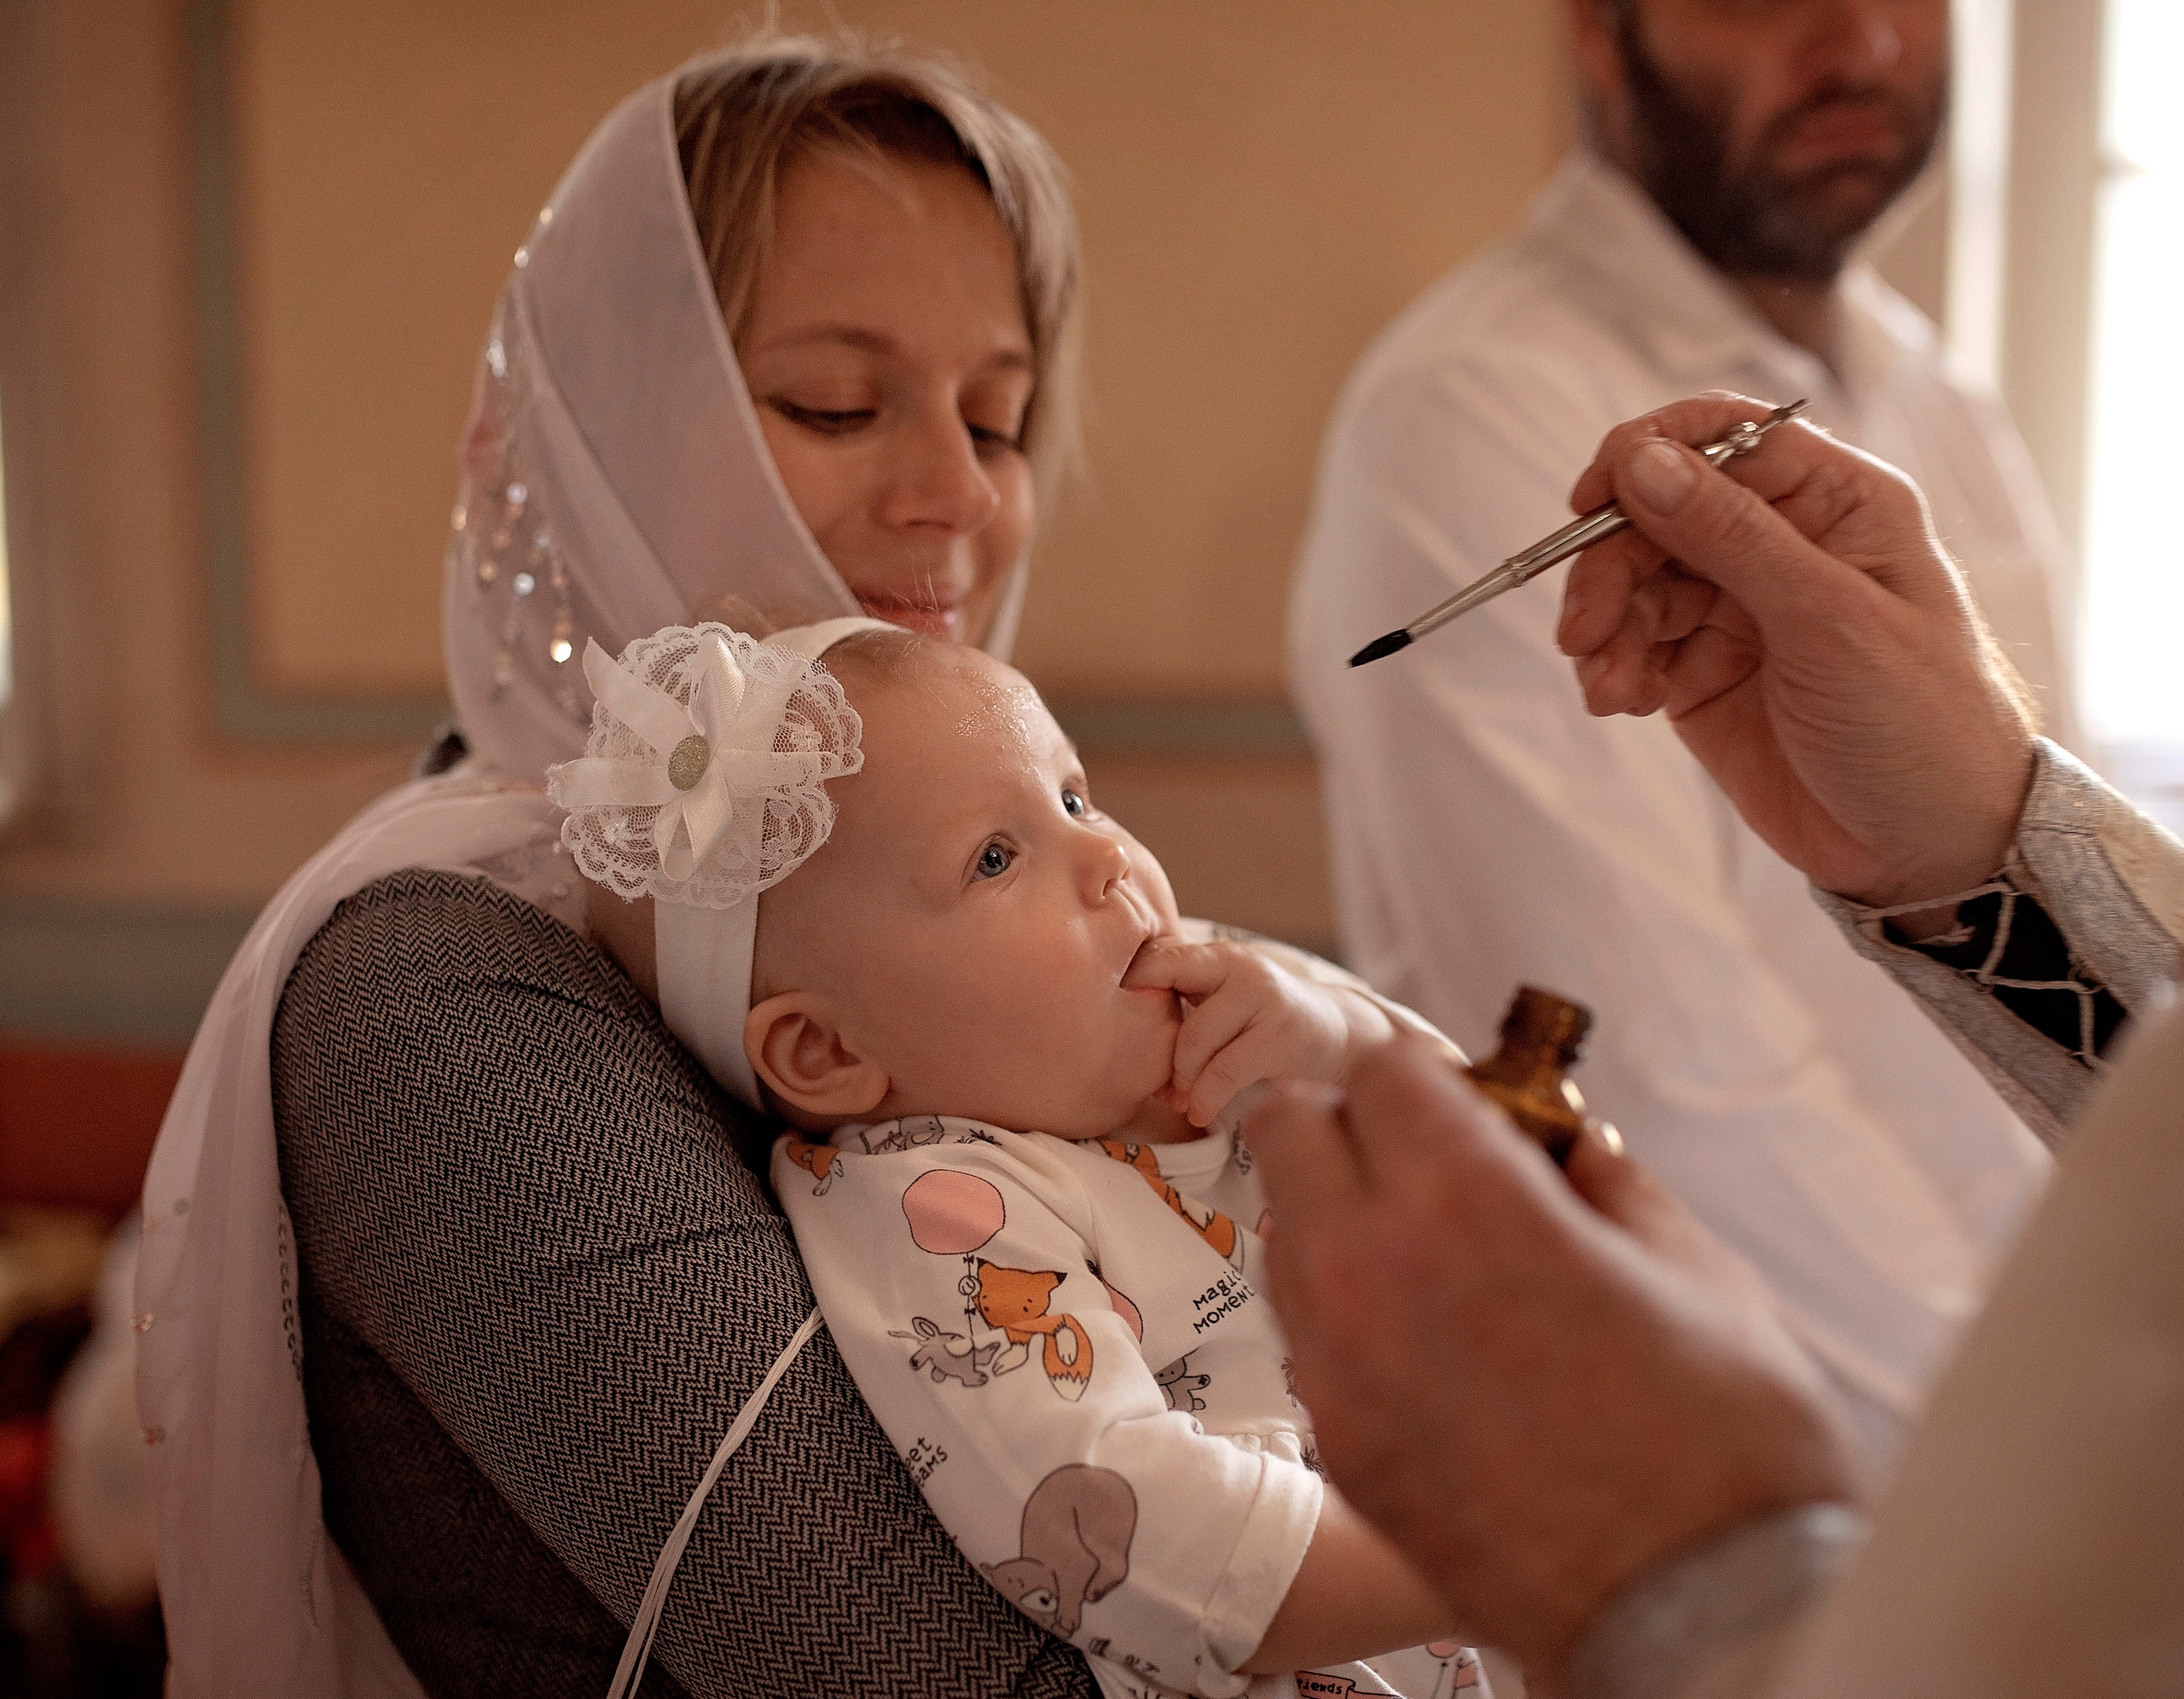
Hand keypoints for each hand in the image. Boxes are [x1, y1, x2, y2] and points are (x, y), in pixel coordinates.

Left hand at [1123, 938, 1395, 1126]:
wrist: (1337, 1033)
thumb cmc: (1263, 1023)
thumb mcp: (1223, 1001)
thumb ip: (1182, 1002)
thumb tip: (1113, 1027)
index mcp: (1214, 956)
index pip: (1155, 959)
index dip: (1128, 989)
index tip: (1111, 1025)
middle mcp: (1237, 966)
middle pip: (1167, 1001)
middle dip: (1157, 1051)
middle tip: (1158, 1085)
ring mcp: (1262, 996)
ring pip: (1195, 1040)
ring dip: (1181, 1080)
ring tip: (1180, 1101)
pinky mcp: (1280, 1033)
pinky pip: (1225, 1071)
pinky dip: (1205, 1098)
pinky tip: (1200, 1112)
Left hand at [1246, 1036, 1859, 1678]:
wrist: (1699, 1616)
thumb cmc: (1721, 1442)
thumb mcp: (1694, 1269)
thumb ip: (1611, 1183)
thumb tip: (1573, 1146)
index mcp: (1466, 1197)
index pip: (1381, 1068)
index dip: (1428, 1075)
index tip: (1464, 1099)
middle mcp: (1371, 1265)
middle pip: (1291, 1128)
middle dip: (1351, 1124)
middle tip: (1422, 1158)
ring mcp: (1337, 1360)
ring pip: (1282, 1230)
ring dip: (1334, 1214)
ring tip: (1422, 1251)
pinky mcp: (1335, 1440)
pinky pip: (1304, 1333)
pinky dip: (1343, 1312)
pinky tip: (1423, 1340)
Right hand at [1554, 392, 2037, 912]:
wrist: (1930, 849)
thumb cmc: (1922, 725)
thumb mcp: (1829, 622)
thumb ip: (1731, 536)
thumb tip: (1643, 462)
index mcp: (1835, 505)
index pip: (1723, 439)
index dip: (1648, 456)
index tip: (1591, 501)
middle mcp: (1782, 546)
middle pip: (1659, 515)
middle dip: (1610, 568)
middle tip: (1583, 630)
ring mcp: (1740, 610)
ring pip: (1636, 584)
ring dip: (1606, 629)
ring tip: (1607, 687)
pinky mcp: (1706, 672)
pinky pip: (1634, 647)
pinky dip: (1613, 669)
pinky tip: (1622, 702)